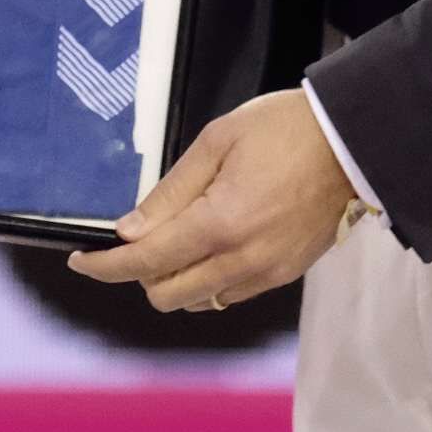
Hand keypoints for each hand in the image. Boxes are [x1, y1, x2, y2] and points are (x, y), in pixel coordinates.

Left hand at [67, 88, 354, 311]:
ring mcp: (267, 273)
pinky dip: (208, 280)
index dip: (105, 266)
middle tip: (137, 236)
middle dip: (140, 271)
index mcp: (220, 223)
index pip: (146, 261)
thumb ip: (170, 193)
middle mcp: (242, 259)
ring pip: (199, 301)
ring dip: (175, 279)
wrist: (351, 143)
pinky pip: (230, 294)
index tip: (80, 262)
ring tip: (177, 238)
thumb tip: (129, 232)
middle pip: (167, 294)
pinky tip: (210, 244)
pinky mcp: (285, 275)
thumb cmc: (282, 130)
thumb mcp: (215, 143)